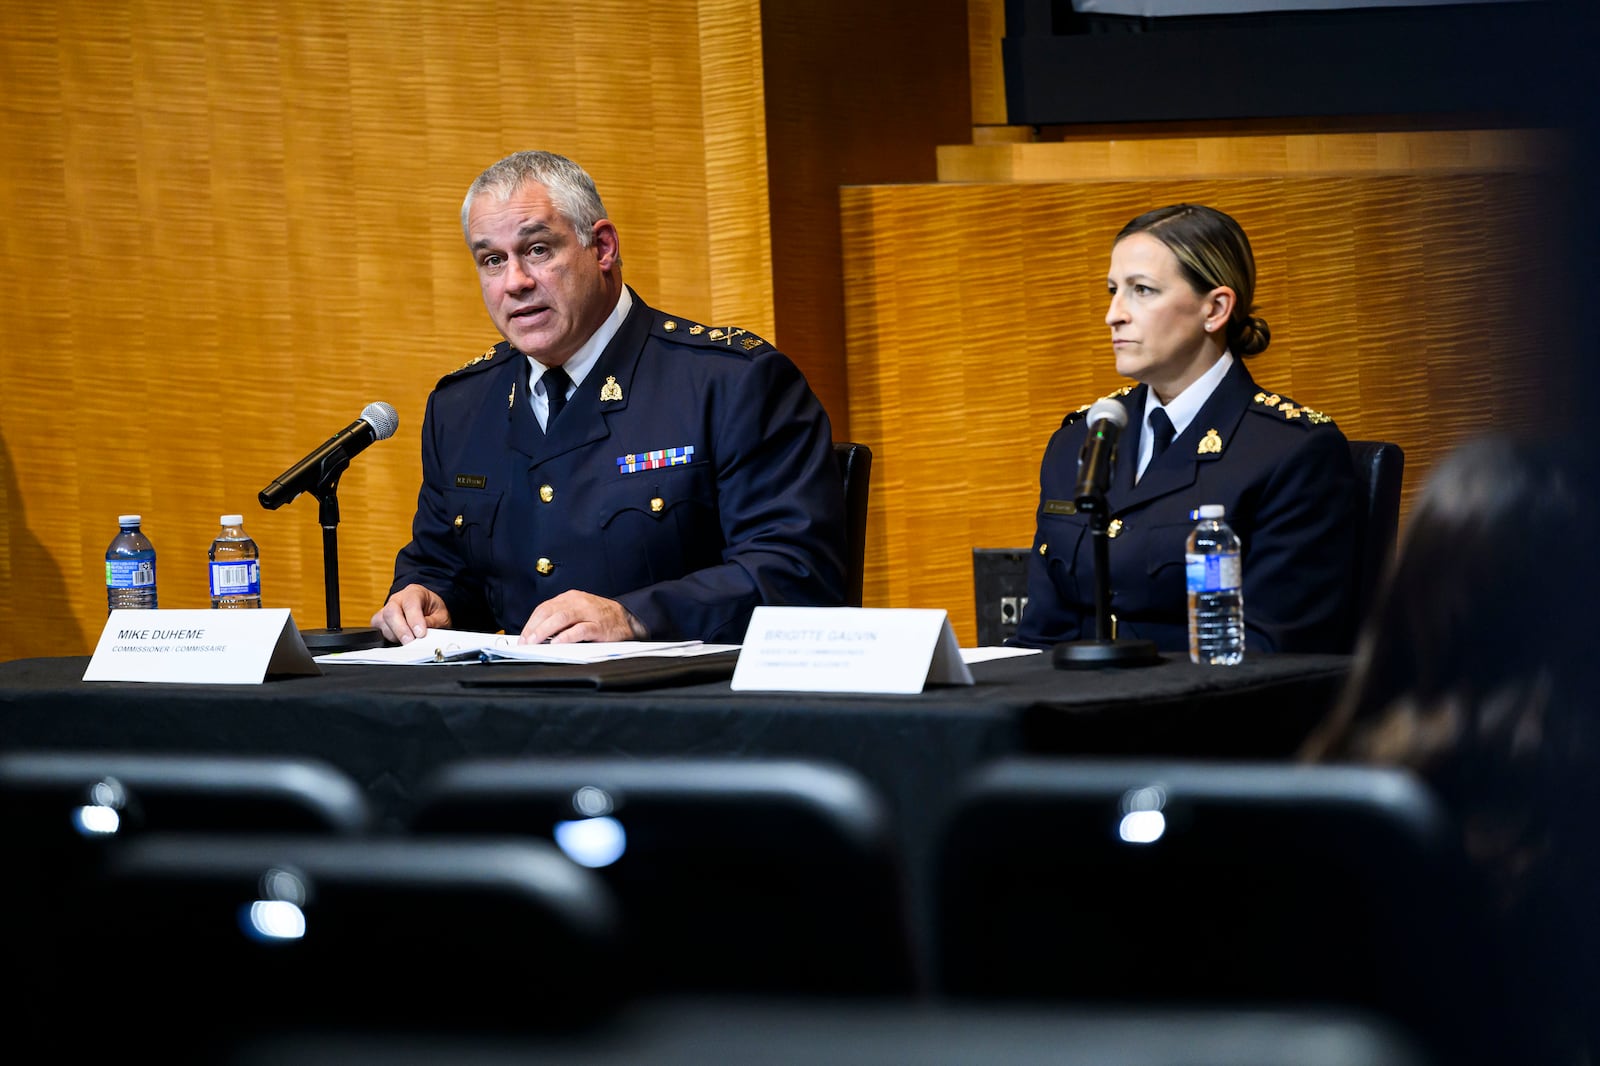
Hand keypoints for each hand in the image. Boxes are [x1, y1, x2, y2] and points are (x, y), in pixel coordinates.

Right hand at [371, 584, 451, 643]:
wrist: (427, 610)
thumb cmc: (433, 611)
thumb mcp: (441, 616)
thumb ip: (433, 623)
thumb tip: (423, 634)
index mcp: (414, 592)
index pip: (410, 603)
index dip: (414, 619)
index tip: (420, 633)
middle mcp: (397, 599)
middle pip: (391, 612)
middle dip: (401, 630)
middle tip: (410, 642)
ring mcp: (386, 609)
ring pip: (383, 623)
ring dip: (396, 636)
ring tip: (410, 641)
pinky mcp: (380, 621)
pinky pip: (379, 630)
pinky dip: (389, 638)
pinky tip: (400, 640)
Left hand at [520, 590, 646, 643]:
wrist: (628, 619)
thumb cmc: (601, 618)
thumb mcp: (578, 612)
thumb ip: (560, 620)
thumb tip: (537, 635)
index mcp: (570, 598)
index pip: (544, 608)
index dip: (531, 622)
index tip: (523, 637)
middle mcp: (578, 602)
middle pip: (550, 611)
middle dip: (534, 628)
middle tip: (525, 642)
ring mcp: (589, 613)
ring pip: (562, 618)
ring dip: (545, 631)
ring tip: (536, 642)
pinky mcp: (599, 626)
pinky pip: (580, 630)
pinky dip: (566, 637)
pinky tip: (557, 643)